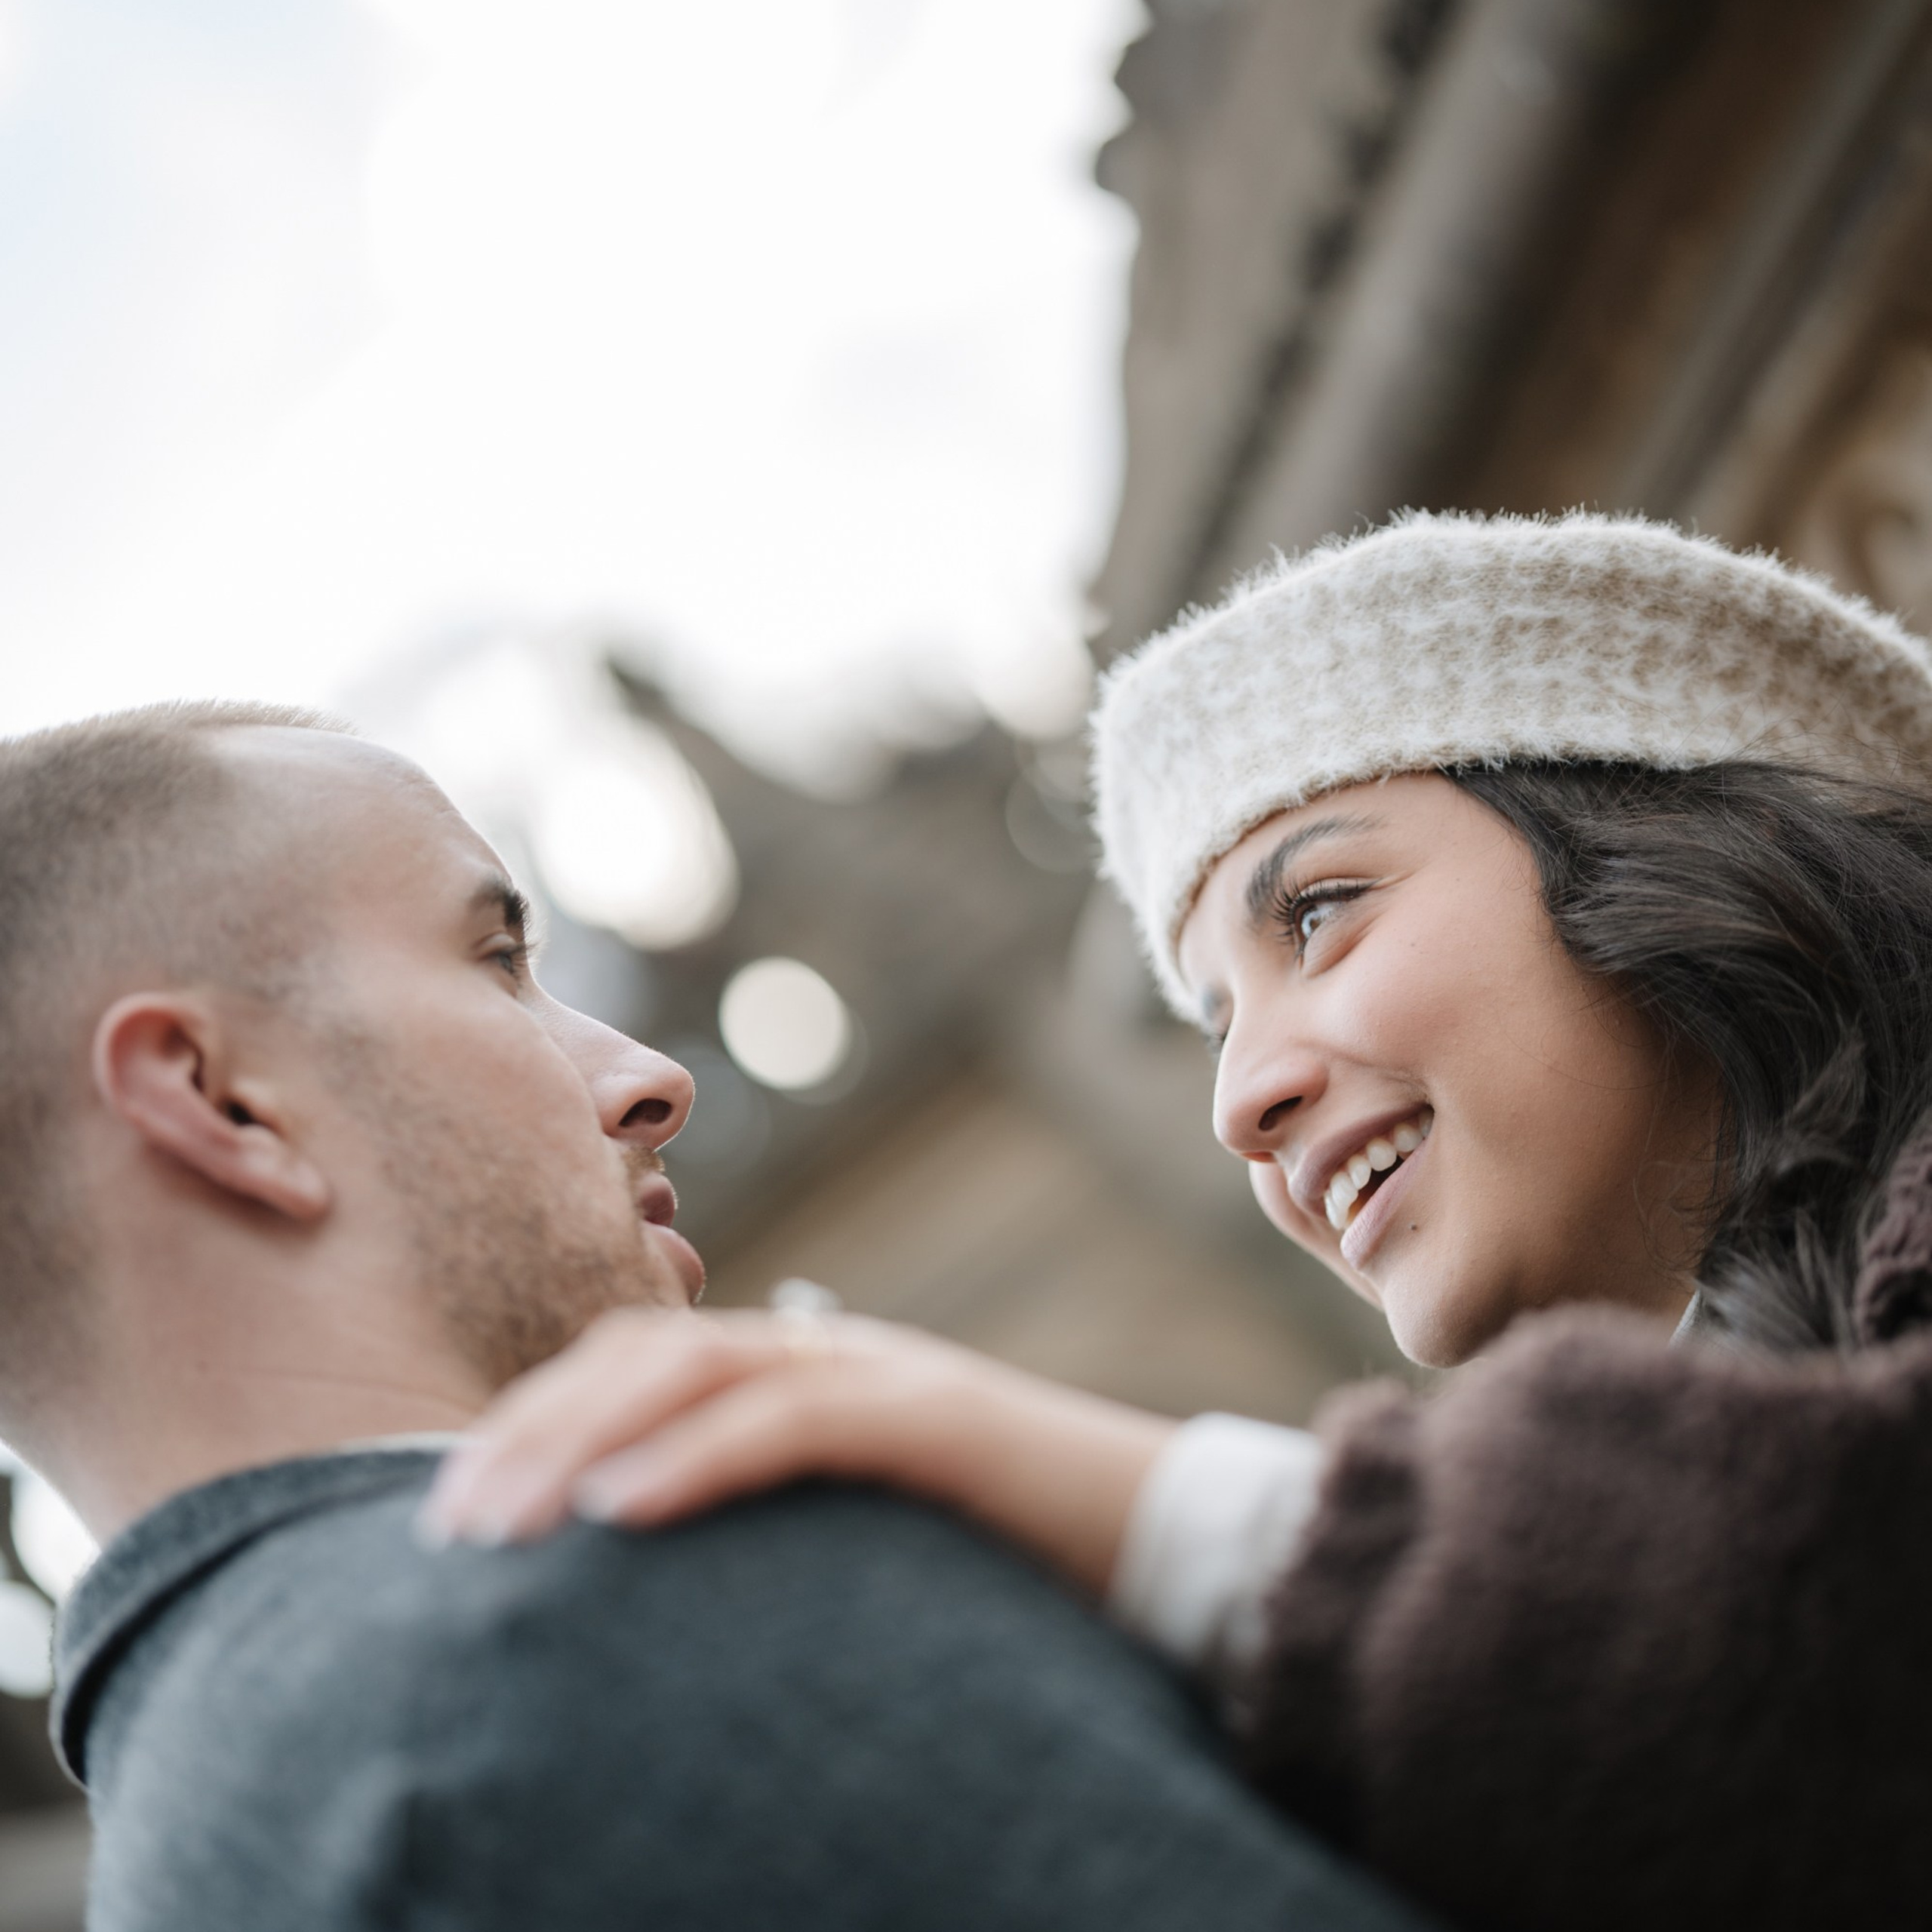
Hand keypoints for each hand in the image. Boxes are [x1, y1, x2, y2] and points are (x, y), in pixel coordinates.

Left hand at [419, 1306, 1177, 1598]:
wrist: (1163, 1539)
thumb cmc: (1003, 1556)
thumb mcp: (853, 1537)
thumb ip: (765, 1530)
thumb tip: (644, 1580)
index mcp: (800, 1375)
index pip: (639, 1365)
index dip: (537, 1421)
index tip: (454, 1508)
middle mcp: (827, 1354)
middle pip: (645, 1351)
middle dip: (532, 1429)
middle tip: (443, 1527)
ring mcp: (882, 1372)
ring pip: (697, 1365)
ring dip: (582, 1436)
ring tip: (499, 1522)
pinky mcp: (932, 1416)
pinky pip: (793, 1420)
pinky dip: (696, 1456)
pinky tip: (618, 1512)